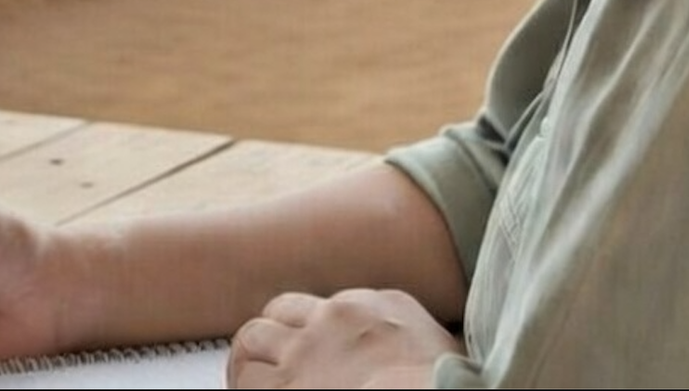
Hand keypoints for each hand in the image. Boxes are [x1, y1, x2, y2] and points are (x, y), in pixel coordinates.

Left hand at [228, 289, 462, 388]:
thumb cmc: (446, 383)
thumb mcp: (443, 345)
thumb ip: (412, 336)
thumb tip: (417, 353)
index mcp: (375, 305)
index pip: (327, 305)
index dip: (312, 328)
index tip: (312, 348)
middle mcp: (335, 319)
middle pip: (281, 311)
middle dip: (271, 334)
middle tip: (268, 359)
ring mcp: (307, 351)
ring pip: (252, 338)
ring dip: (248, 358)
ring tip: (247, 378)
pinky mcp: (287, 386)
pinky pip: (246, 380)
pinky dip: (243, 386)